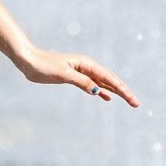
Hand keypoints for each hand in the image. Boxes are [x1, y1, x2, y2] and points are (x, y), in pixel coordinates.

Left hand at [16, 48, 140, 106]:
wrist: (28, 61)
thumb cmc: (43, 66)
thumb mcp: (63, 74)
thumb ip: (81, 82)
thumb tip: (99, 91)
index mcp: (86, 64)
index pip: (109, 78)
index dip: (123, 90)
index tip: (133, 101)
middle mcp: (86, 66)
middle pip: (109, 80)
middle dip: (124, 92)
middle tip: (136, 104)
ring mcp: (81, 71)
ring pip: (102, 83)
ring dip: (115, 91)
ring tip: (128, 101)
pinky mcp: (74, 76)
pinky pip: (92, 84)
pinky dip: (101, 90)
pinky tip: (107, 97)